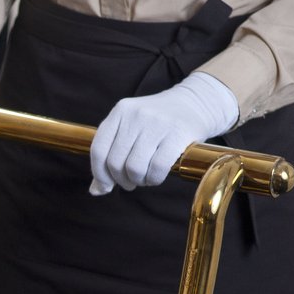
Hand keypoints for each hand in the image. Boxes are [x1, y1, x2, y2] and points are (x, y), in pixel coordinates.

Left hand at [89, 71, 237, 194]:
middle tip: (131, 182)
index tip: (106, 185)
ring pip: (134, 168)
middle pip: (115, 162)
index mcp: (120, 111)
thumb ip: (111, 155)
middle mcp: (136, 115)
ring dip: (138, 181)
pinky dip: (154, 179)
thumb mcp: (131, 129)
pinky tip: (156, 176)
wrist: (197, 103)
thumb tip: (96, 191)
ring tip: (144, 178)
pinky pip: (157, 168)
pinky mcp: (177, 133)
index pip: (98, 150)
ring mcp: (157, 123)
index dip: (99, 174)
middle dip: (121, 180)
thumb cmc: (158, 123)